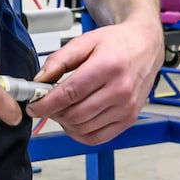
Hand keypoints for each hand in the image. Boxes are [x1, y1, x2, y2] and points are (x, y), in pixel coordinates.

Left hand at [32, 18, 161, 144]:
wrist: (145, 47)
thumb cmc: (118, 43)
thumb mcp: (84, 42)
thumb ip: (58, 60)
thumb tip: (39, 81)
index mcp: (108, 66)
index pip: (69, 94)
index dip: (46, 104)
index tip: (34, 106)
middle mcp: (120, 90)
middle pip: (75, 114)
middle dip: (54, 113)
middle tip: (46, 106)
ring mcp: (126, 108)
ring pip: (84, 128)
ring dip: (66, 123)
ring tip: (62, 110)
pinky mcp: (128, 119)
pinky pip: (98, 138)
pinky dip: (80, 134)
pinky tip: (75, 122)